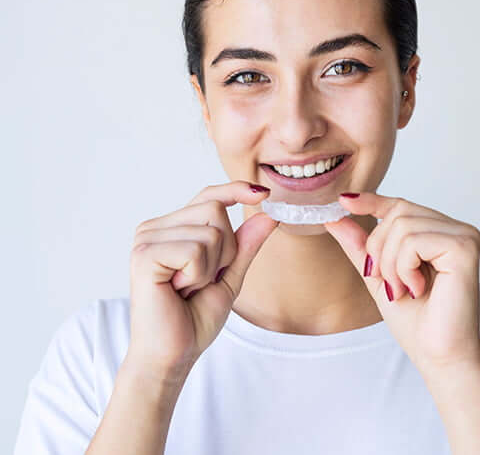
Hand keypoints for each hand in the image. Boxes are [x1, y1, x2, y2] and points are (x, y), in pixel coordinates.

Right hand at [127, 181, 278, 380]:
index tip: (263, 193)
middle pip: (215, 209)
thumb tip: (268, 215)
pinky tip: (179, 290)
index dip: (235, 190)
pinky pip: (196, 249)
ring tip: (188, 288)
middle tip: (202, 280)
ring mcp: (147, 238)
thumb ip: (245, 246)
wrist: (172, 355)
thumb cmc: (193, 319)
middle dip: (226, 250)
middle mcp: (155, 227)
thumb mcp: (229, 277)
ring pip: (211, 231)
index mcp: (172, 229)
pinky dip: (199, 275)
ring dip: (211, 267)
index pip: (208, 196)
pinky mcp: (145, 253)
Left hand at [324, 192, 479, 374]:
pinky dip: (404, 267)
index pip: (401, 205)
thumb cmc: (416, 322)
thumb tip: (335, 217)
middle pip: (398, 212)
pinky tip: (418, 288)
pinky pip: (414, 240)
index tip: (343, 201)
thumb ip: (361, 246)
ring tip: (405, 290)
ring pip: (402, 225)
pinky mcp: (464, 247)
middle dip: (380, 249)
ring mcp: (464, 235)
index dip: (372, 201)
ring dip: (392, 264)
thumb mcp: (378, 276)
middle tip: (390, 284)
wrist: (438, 357)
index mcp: (439, 233)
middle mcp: (455, 229)